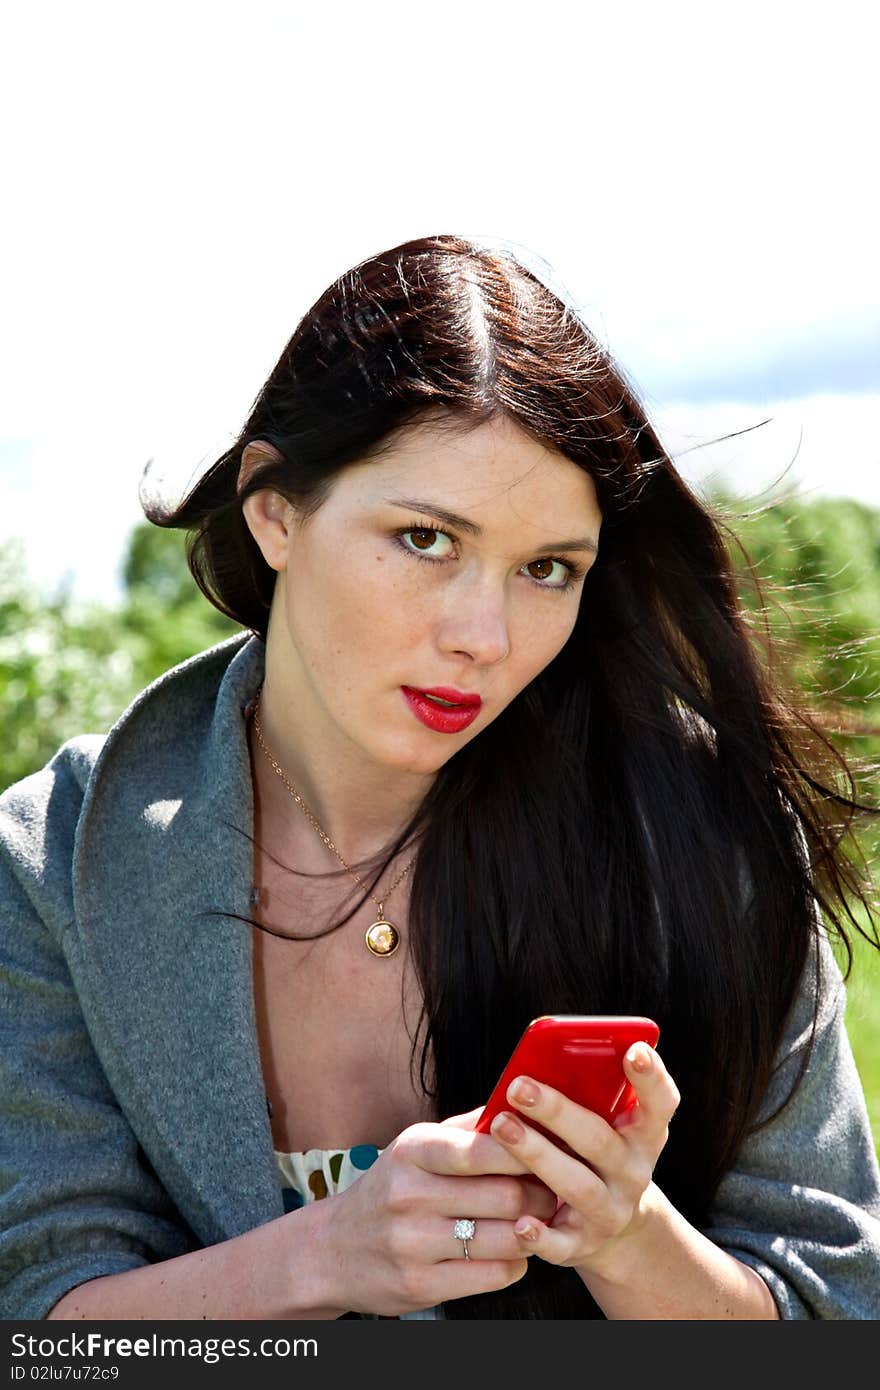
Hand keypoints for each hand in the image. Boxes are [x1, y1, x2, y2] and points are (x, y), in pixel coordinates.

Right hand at [313, 1108, 556, 1316]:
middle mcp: (409, 1195)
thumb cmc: (391, 1189)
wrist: (333, 1250)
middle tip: (556, 1192)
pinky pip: (494, 1275)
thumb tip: (523, 1106)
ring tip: (539, 1221)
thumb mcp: (416, 1147)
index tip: (553, 1151)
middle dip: (543, 1194)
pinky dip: (515, 1263)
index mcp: (413, 1151)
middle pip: (507, 1196)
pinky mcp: (420, 1286)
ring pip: (507, 1238)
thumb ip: (468, 1127)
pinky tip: (510, 1251)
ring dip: (534, 1231)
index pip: (484, 1148)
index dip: (528, 1151)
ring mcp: (413, 1244)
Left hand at [486, 1044, 679, 1278]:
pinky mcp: (582, 1245)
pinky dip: (541, 1236)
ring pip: (578, 1185)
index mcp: (643, 1133)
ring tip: (501, 1126)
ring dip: (538, 1154)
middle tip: (518, 1085)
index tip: (632, 1049)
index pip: (660, 1102)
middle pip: (599, 1140)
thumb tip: (533, 1063)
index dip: (650, 1076)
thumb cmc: (593, 1152)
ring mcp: (610, 1211)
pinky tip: (520, 1223)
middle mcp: (633, 1173)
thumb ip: (584, 1095)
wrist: (612, 1226)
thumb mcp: (603, 1122)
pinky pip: (561, 1244)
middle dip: (558, 1111)